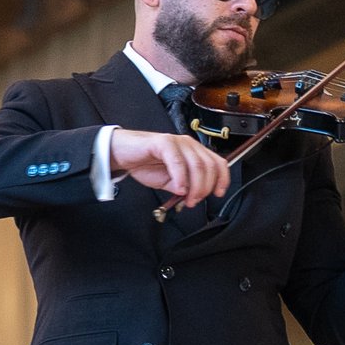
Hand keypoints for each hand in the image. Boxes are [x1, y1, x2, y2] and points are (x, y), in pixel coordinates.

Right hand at [108, 128, 230, 208]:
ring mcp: (177, 142)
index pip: (218, 163)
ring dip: (194, 186)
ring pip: (196, 165)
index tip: (218, 194)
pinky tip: (178, 188)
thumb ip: (185, 187)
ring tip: (186, 198)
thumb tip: (195, 196)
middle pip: (209, 166)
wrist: (122, 153)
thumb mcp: (171, 181)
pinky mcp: (163, 143)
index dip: (222, 179)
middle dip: (204, 188)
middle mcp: (188, 144)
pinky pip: (178, 161)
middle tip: (193, 201)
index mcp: (194, 152)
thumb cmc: (145, 163)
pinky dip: (181, 178)